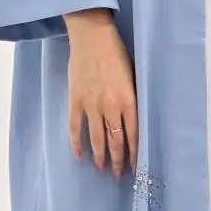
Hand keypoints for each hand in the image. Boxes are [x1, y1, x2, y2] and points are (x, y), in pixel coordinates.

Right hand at [65, 13, 137, 178]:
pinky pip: (75, 127)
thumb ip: (133, 98)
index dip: (134, 153)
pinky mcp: (75, 100)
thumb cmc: (116, 52)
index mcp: (128, 100)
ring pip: (96, 138)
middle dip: (117, 160)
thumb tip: (133, 118)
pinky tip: (79, 154)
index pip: (133, 134)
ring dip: (100, 156)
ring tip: (101, 168)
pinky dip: (77, 142)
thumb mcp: (133, 75)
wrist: (92, 37)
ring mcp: (91, 105)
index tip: (135, 167)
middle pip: (115, 141)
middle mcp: (111, 106)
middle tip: (117, 174)